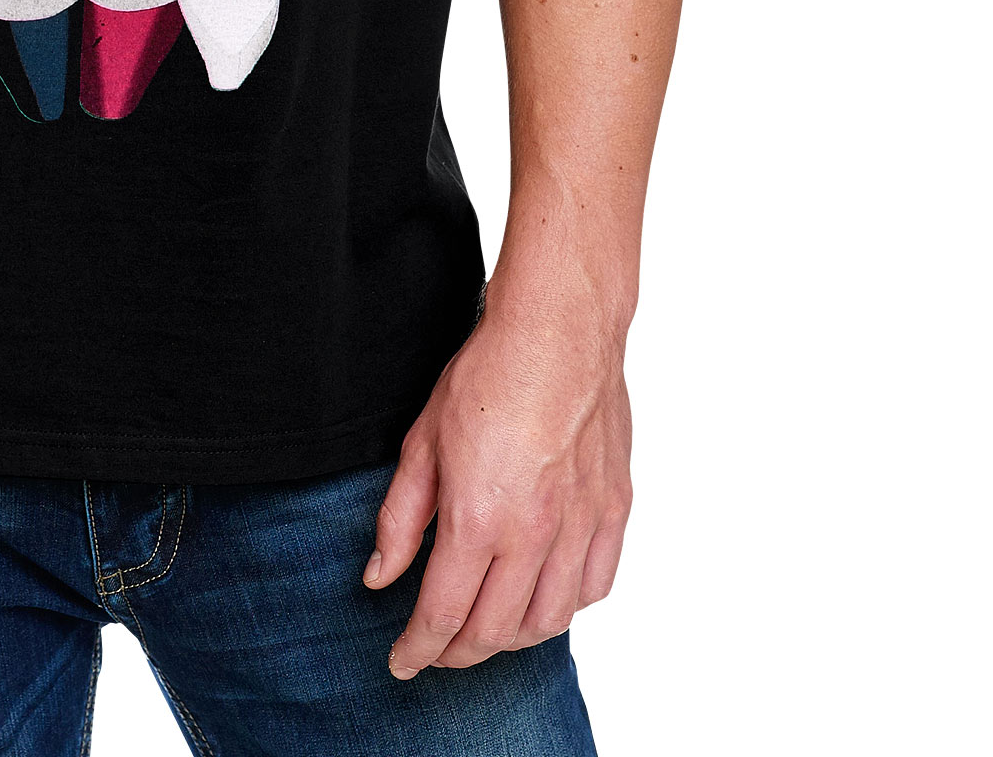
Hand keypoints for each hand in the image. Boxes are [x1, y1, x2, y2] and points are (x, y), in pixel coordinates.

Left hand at [365, 294, 632, 675]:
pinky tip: (542, 597)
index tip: (402, 662)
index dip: (418, 650)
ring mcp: (579, 525)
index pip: (443, 615)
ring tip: (485, 628)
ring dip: (511, 639)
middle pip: (494, 631)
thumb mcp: (422, 442)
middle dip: (457, 653)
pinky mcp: (613, 510)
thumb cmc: (487, 375)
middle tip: (436, 649)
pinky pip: (594, 586)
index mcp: (477, 519)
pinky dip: (566, 607)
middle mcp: (533, 534)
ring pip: (549, 622)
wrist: (559, 330)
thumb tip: (379, 576)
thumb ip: (400, 517)